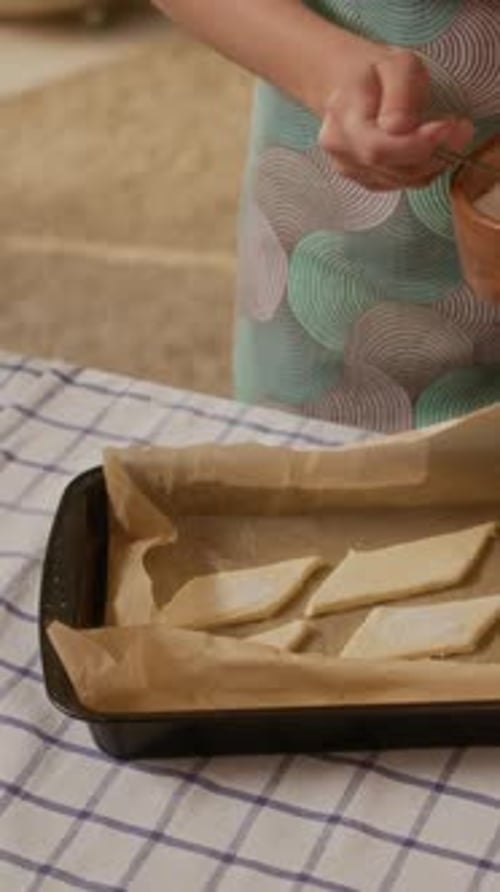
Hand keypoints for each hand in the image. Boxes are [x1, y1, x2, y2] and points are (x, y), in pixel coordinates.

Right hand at [318, 49, 472, 190]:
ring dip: (432, 162)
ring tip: (449, 135)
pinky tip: (430, 147)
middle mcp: (341, 150)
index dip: (417, 145)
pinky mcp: (365, 180)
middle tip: (462, 131)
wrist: (348, 86)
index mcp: (344, 117)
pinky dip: (423, 169)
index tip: (449, 125)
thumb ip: (401, 93)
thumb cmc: (375, 71)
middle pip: (393, 169)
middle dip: (433, 154)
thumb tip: (401, 128)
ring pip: (402, 179)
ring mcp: (351, 169)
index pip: (378, 148)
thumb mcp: (395, 64)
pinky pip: (401, 183)